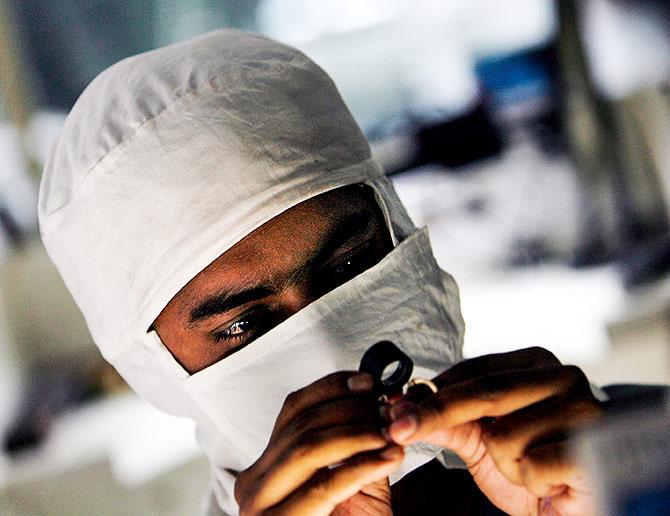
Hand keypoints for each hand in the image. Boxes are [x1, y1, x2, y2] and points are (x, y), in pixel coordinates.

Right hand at [234, 371, 402, 514]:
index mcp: (264, 464)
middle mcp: (253, 481)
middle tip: (390, 409)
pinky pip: (326, 486)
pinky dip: (363, 466)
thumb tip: (383, 402)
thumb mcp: (344, 482)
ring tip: (392, 433)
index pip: (293, 406)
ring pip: (310, 447)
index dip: (333, 387)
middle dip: (353, 410)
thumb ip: (355, 444)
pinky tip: (391, 458)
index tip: (370, 381)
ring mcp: (260, 505)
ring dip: (359, 433)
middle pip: (304, 423)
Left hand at [386, 348, 601, 514]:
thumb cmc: (533, 466)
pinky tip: (551, 482)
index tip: (393, 407)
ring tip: (531, 468)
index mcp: (536, 363)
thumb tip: (402, 406)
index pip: (473, 369)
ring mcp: (583, 409)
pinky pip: (531, 466)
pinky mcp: (593, 447)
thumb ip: (448, 418)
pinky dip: (531, 482)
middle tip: (398, 430)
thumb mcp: (483, 439)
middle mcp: (562, 376)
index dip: (431, 391)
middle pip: (483, 391)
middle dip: (435, 413)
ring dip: (506, 464)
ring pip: (505, 436)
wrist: (580, 506)